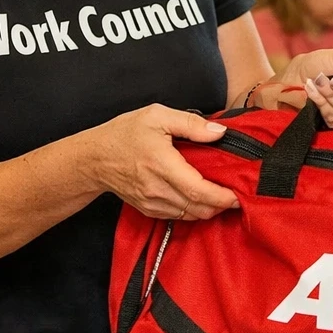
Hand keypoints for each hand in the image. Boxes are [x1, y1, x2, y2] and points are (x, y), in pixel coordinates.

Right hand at [82, 104, 237, 220]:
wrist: (93, 159)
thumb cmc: (124, 134)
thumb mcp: (157, 116)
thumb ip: (191, 124)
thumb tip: (219, 132)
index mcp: (162, 165)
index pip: (198, 190)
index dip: (222, 197)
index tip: (238, 194)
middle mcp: (157, 189)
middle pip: (198, 208)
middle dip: (221, 205)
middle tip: (237, 194)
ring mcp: (152, 203)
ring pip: (190, 215)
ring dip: (209, 209)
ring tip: (222, 196)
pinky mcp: (148, 209)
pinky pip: (178, 217)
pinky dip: (194, 211)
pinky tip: (202, 198)